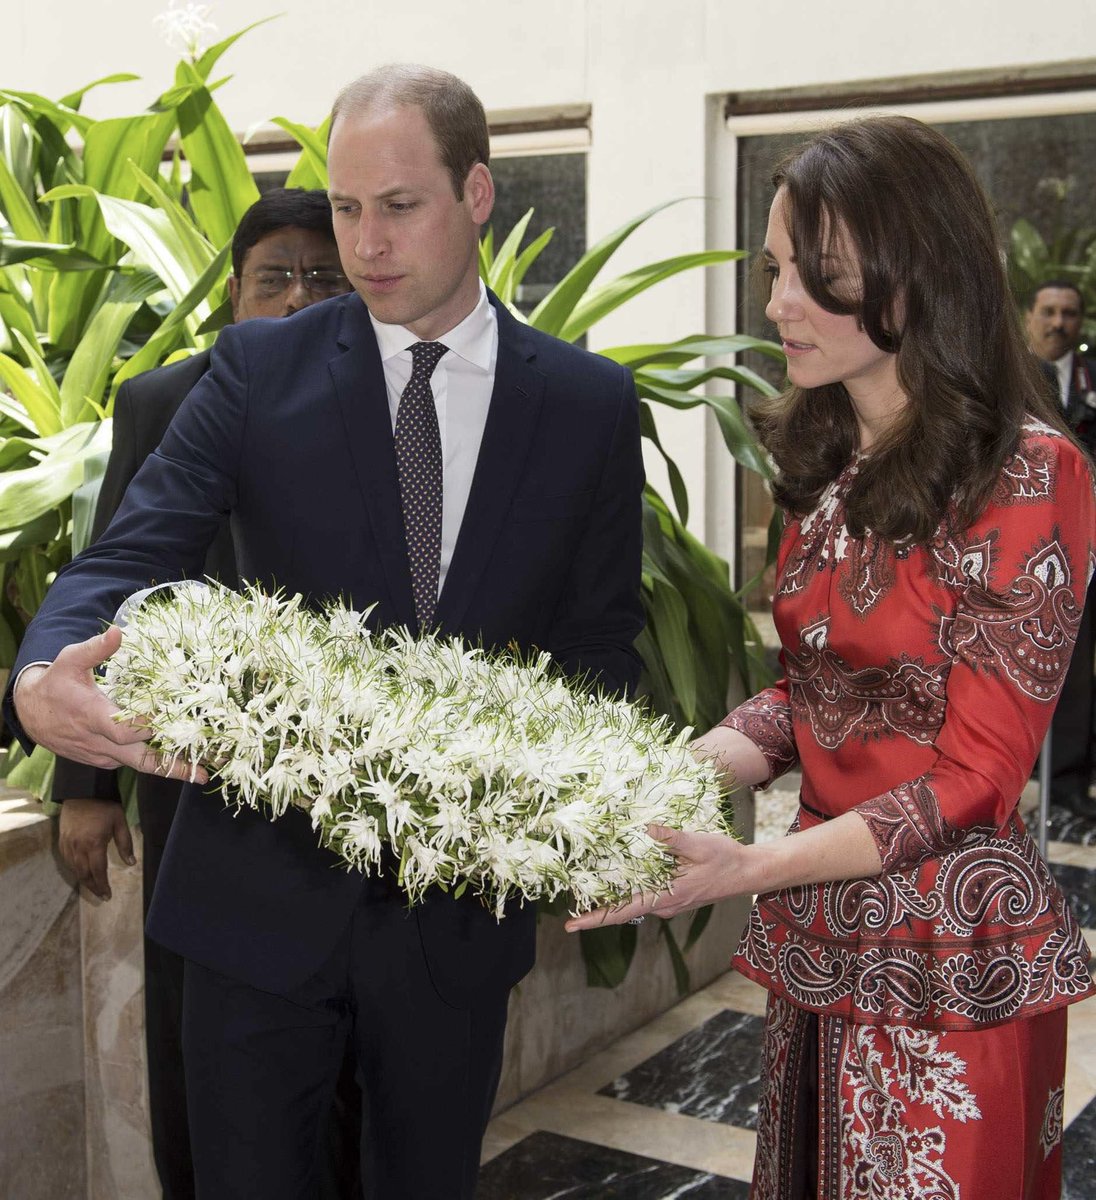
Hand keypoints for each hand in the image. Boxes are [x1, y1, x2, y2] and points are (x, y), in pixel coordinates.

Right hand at [15, 626, 206, 782]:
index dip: (148, 727)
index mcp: (93, 718)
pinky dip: (152, 760)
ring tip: (202, 769)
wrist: (30, 713)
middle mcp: (99, 743)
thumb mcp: (70, 660)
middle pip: (139, 761)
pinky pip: (130, 762)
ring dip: (169, 766)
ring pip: (138, 764)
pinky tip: (177, 755)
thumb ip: (95, 648)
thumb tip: (117, 632)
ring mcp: (102, 755)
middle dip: (172, 767)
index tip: (174, 721)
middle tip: (202, 773)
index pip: (125, 730)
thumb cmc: (55, 683)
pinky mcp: (104, 760)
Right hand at [58, 798, 134, 899]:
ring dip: (83, 880)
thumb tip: (131, 863)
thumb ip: (125, 843)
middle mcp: (78, 847)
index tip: (108, 895)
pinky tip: (81, 873)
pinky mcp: (61, 840)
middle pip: (84, 874)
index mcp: (94, 844)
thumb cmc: (104, 806)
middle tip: (101, 896)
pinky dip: (74, 870)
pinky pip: (66, 861)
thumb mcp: (120, 822)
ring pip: (74, 869)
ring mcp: (67, 844)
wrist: (82, 792)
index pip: (98, 871)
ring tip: (93, 887)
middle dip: (93, 887)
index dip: (102, 885)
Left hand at [564, 824, 748, 930]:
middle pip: (624, 910)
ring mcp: (671, 904)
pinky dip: (631, 890)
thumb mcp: (699, 844)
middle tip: (569, 905)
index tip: (572, 925)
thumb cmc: (726, 859)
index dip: (596, 918)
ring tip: (588, 890)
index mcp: (667, 896)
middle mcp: (665, 905)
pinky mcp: (676, 898)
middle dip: (597, 908)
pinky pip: (647, 897)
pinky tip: (622, 876)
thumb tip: (647, 829)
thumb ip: (672, 838)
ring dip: (614, 898)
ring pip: (636, 903)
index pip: (623, 911)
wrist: (749, 873)